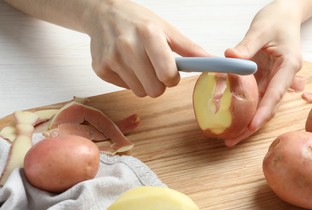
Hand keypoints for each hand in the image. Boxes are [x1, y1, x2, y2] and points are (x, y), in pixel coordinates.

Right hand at [86, 0, 208, 96]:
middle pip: (154, 90)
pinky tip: (125, 64)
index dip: (172, 78)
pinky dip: (128, 80)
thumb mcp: (167, 30)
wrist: (103, 14)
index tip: (170, 71)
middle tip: (154, 68)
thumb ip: (190, 49)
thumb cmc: (139, 22)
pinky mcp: (100, 68)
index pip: (167, 75)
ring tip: (139, 64)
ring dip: (144, 83)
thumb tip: (212, 62)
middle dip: (159, 84)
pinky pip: (124, 88)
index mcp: (149, 35)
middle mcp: (128, 46)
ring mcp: (112, 59)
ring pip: (139, 92)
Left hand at [224, 1, 304, 145]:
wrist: (285, 15)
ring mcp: (273, 80)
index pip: (276, 93)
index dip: (263, 112)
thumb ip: (246, 45)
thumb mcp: (260, 29)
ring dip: (246, 122)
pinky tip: (230, 119)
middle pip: (268, 107)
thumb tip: (230, 57)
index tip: (251, 126)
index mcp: (288, 66)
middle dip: (252, 126)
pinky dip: (243, 108)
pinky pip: (254, 97)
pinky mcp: (265, 79)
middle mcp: (282, 77)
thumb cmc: (277, 19)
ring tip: (230, 137)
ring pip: (261, 106)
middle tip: (232, 141)